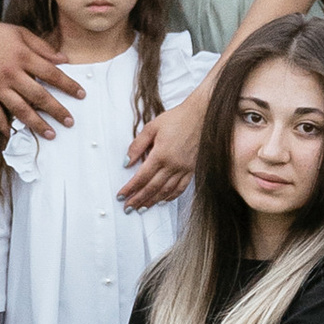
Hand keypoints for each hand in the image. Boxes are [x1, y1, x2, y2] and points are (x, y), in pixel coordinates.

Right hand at [0, 17, 84, 140]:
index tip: (80, 94)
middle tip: (69, 121)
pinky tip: (14, 135)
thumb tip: (63, 58)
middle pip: (39, 96)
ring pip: (20, 110)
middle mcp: (11, 73)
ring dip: (37, 124)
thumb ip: (42, 47)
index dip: (68, 85)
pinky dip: (5, 127)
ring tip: (50, 133)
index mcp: (23, 56)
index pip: (52, 74)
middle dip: (57, 110)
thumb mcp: (20, 33)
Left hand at [119, 87, 203, 210]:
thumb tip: (126, 162)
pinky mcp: (191, 169)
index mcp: (161, 154)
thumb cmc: (177, 119)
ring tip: (142, 208)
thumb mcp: (152, 127)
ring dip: (152, 201)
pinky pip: (180, 188)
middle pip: (152, 188)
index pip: (141, 177)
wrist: (201, 116)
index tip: (121, 196)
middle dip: (138, 199)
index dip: (130, 188)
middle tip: (128, 208)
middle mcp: (173, 165)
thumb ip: (137, 146)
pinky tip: (163, 201)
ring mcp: (183, 169)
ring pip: (165, 191)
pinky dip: (171, 197)